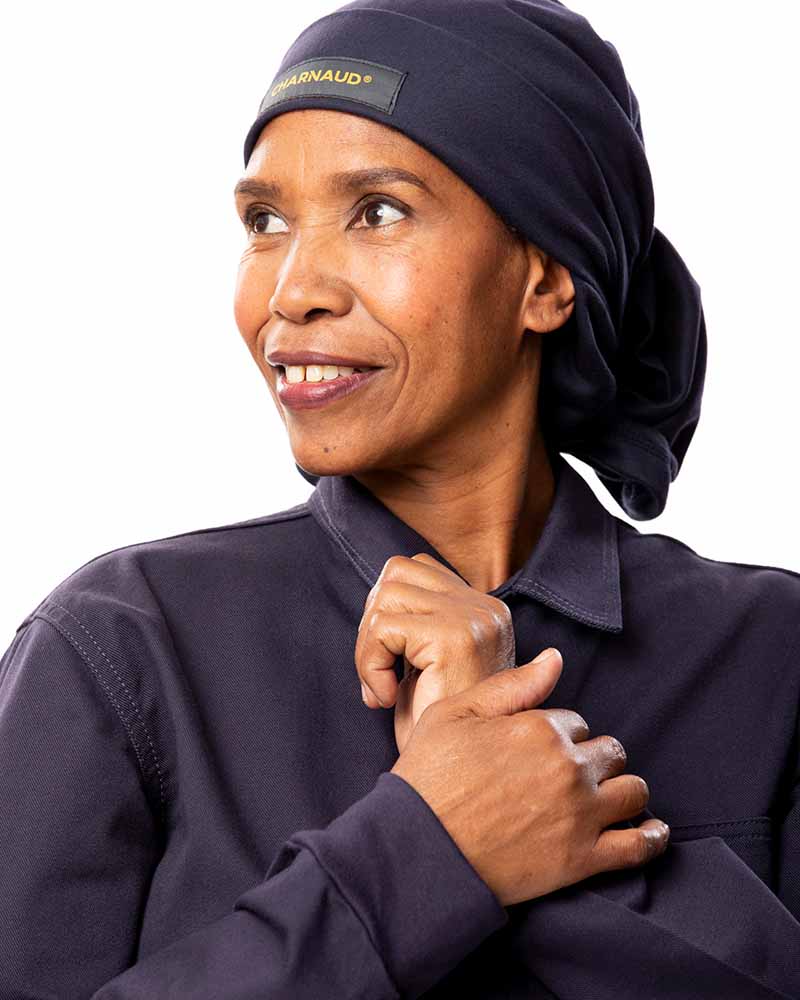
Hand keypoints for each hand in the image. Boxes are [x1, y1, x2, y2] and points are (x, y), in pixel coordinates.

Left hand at [354, 552, 516, 752]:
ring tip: (380, 689)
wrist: (461, 784)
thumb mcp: (428, 666)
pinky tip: (385, 699)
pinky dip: (369, 665)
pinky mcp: (455, 638)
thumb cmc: (439, 736)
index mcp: (485, 609)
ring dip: (367, 646)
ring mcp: (475, 619)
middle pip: (397, 571)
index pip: (415, 568)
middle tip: (376, 677)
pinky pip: (383, 628)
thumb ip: (414, 624)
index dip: (386, 608)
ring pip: (386, 595)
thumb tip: (376, 593)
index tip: (387, 660)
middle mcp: (487, 608)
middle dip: (371, 622)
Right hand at [389, 651, 670, 907]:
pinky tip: (653, 831)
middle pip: (608, 753)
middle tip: (570, 775)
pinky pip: (639, 846)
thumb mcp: (455, 713)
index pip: (576, 721)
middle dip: (594, 759)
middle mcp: (568, 768)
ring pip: (632, 791)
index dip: (560, 734)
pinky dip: (653, 837)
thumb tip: (555, 658)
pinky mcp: (582, 860)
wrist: (418, 849)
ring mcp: (579, 815)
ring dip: (623, 789)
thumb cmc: (427, 779)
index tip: (541, 750)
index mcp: (539, 728)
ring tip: (608, 797)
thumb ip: (512, 685)